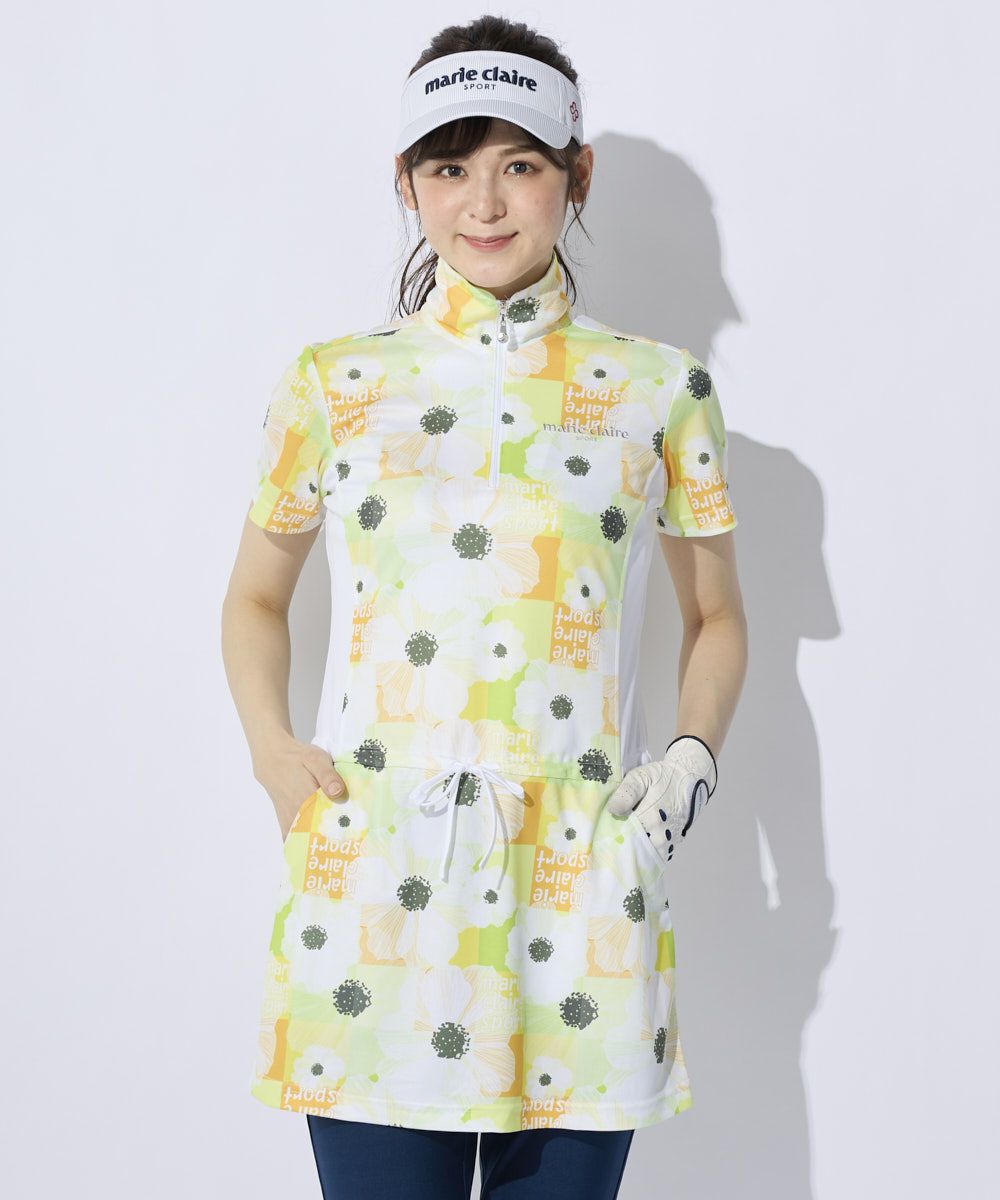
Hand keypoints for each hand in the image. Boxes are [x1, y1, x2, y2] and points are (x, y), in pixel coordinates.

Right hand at [252, 732, 345, 840]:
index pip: (329, 823)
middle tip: (351, 845)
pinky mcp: (285, 820)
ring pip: (305, 840)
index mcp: (308, 800)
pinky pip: (294, 839)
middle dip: (334, 842)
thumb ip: (328, 776)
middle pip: (318, 835)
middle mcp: (297, 814)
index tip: (357, 839)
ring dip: (319, 845)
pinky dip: (304, 845)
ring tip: (336, 848)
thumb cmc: (297, 758)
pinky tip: (315, 850)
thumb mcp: (316, 759)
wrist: (272, 758)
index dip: (343, 832)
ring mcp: (289, 819)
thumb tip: (338, 793)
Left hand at [606, 735, 717, 865]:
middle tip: (610, 840)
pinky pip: (656, 855)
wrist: (687, 780)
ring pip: (646, 856)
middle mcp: (661, 834)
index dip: (612, 836)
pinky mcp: (673, 844)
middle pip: (634, 850)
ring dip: (634, 852)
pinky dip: (646, 854)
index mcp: (650, 817)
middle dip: (622, 847)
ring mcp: (668, 841)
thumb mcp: (640, 777)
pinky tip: (638, 845)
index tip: (603, 834)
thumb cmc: (661, 778)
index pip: (624, 837)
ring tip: (624, 843)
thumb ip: (626, 793)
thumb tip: (613, 810)